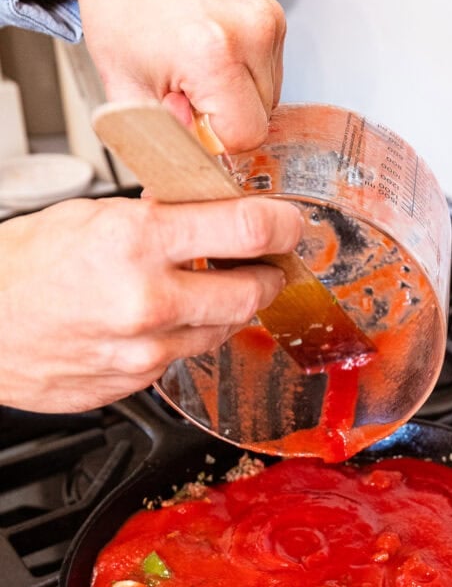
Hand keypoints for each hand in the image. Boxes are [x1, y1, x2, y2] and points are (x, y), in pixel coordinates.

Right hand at [0, 194, 301, 412]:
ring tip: (213, 288)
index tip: (290, 223)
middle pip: (252, 292)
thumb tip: (207, 205)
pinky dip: (189, 335)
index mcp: (136, 242)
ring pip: (224, 329)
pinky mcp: (141, 381)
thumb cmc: (22, 269)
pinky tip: (167, 320)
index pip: (245, 229)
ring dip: (230, 307)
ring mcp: (146, 349)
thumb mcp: (92, 217)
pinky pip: (187, 356)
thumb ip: (159, 215)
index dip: (282, 225)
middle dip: (267, 275)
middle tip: (267, 263)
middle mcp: (148, 301)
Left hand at [75, 0, 285, 151]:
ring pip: (269, 100)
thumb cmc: (123, 12)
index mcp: (212, 53)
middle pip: (260, 121)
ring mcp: (266, 21)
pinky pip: (270, 75)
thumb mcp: (127, 89)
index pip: (245, 137)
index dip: (217, 141)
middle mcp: (248, 32)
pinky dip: (244, 78)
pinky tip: (214, 59)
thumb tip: (190, 176)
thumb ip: (163, 140)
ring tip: (200, 73)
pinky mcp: (273, 18)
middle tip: (189, 95)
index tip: (192, 124)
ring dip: (237, 101)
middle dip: (226, 120)